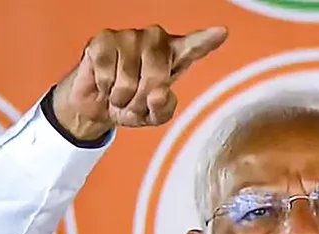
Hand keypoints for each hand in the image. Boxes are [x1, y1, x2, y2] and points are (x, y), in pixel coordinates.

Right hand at [53, 25, 227, 139]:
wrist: (97, 106)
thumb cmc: (131, 104)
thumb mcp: (153, 116)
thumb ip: (163, 109)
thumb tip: (158, 95)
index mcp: (174, 55)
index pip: (194, 46)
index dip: (207, 40)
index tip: (221, 33)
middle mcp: (155, 40)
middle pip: (157, 75)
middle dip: (143, 98)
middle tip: (135, 102)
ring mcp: (129, 36)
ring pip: (130, 79)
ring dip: (122, 97)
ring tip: (120, 93)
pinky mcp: (104, 40)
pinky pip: (108, 75)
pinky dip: (105, 89)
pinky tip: (105, 84)